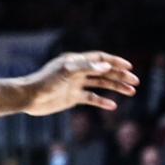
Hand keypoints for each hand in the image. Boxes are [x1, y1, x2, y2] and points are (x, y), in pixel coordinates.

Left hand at [20, 52, 137, 115]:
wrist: (29, 97)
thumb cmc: (45, 81)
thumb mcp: (67, 72)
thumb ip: (87, 68)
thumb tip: (107, 66)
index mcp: (76, 61)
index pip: (100, 59)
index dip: (115, 62)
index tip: (129, 67)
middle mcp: (78, 71)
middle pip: (104, 71)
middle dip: (120, 76)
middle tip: (135, 82)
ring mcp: (76, 84)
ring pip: (101, 84)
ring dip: (115, 87)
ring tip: (131, 92)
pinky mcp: (73, 97)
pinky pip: (91, 98)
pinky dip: (102, 101)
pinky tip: (112, 105)